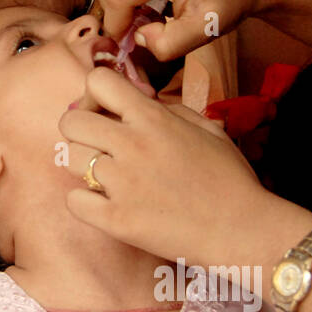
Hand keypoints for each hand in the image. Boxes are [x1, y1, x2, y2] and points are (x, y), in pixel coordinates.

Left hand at [58, 67, 275, 265]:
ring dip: (84, 166)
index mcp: (153, 118)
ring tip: (109, 178)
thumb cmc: (230, 179)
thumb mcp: (207, 128)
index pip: (98, 81)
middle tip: (99, 145)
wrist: (243, 231)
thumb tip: (139, 100)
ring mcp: (121, 183)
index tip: (107, 111)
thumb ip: (168, 109)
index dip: (96, 94)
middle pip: (70, 120)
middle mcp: (132, 145)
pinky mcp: (115, 220)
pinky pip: (73, 200)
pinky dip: (85, 202)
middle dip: (80, 129)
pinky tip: (106, 204)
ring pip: (69, 159)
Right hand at [94, 0, 261, 60]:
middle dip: (118, 14)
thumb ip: (169, 44)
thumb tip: (138, 37)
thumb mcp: (205, 31)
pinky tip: (150, 1)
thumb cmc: (228, 2)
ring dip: (121, 4)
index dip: (118, 25)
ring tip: (151, 15)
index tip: (131, 43)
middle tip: (143, 29)